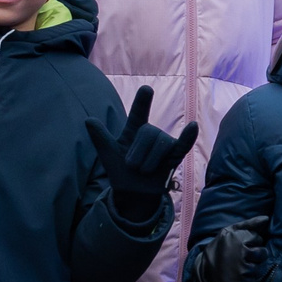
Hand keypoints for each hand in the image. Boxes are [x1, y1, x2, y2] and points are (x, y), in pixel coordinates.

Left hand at [88, 87, 198, 225]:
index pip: (139, 113)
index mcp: (134, 130)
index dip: (142, 102)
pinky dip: (188, 136)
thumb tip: (88, 120)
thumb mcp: (107, 154)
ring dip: (149, 161)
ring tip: (144, 172)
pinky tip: (193, 126)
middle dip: (138, 152)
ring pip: (161, 143)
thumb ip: (100, 137)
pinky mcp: (175, 156)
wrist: (132, 192)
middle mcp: (151, 133)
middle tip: (131, 167)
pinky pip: (183, 144)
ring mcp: (164, 144)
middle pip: (148, 132)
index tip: (146, 89)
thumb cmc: (120, 170)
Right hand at [188, 214, 270, 281]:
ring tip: (240, 266)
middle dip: (256, 254)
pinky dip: (249, 278)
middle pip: (263, 253)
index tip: (241, 245)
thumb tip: (266, 218)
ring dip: (253, 267)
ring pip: (260, 267)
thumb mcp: (228, 232)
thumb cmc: (219, 249)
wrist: (204, 274)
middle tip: (242, 257)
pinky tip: (238, 275)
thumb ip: (248, 224)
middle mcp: (240, 253)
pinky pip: (255, 279)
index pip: (257, 238)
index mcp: (236, 238)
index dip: (251, 242)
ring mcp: (242, 270)